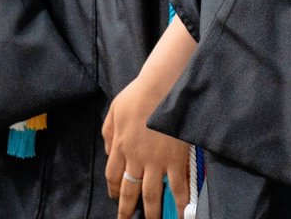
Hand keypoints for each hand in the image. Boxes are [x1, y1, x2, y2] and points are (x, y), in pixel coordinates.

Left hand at [102, 76, 189, 218]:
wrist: (163, 84)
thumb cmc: (140, 92)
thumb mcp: (115, 108)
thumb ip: (108, 131)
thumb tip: (108, 152)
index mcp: (120, 145)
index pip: (113, 176)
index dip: (113, 189)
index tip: (115, 197)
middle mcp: (136, 159)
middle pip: (129, 190)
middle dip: (126, 208)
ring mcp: (156, 161)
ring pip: (151, 194)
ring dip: (151, 212)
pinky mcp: (175, 159)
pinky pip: (177, 186)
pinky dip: (180, 202)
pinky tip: (182, 214)